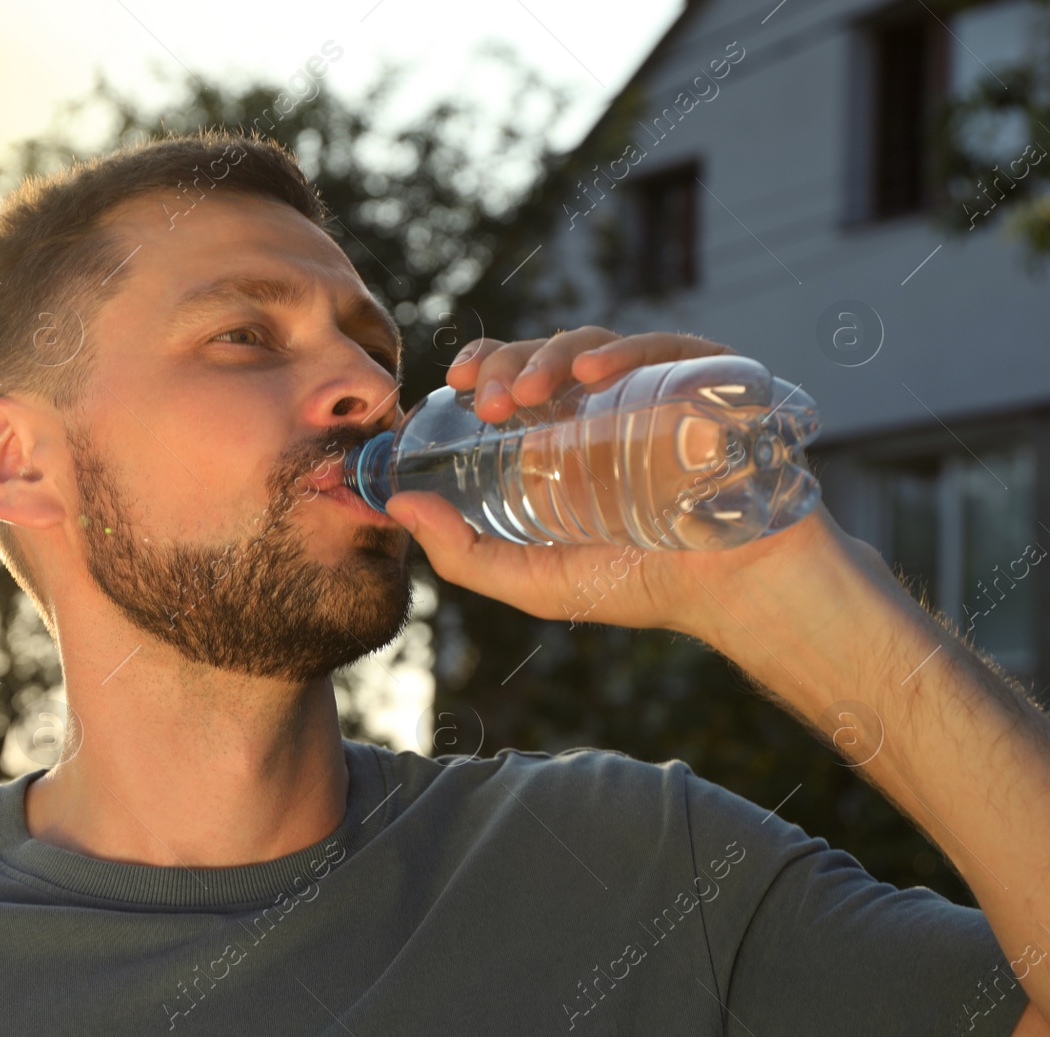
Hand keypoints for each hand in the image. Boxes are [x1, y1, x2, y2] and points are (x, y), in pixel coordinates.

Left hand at [382, 327, 823, 636]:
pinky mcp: (710, 382)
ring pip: (595, 346)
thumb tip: (395, 508)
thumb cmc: (642, 584)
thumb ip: (462, 555)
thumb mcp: (535, 580)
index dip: (483, 368)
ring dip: (550, 357)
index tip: (452, 383)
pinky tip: (591, 373)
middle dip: (506, 364)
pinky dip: (625, 350)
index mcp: (566, 437)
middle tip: (485, 399)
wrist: (739, 592)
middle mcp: (609, 405)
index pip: (515, 380)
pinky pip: (666, 348)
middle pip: (547, 357)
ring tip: (522, 394)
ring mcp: (659, 389)